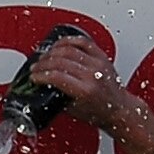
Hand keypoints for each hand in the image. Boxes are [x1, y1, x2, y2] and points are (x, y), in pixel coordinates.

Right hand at [28, 35, 153, 153]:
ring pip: (69, 49)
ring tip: (44, 56)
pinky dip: (69, 40)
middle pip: (60, 61)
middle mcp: (93, 75)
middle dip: (43, 63)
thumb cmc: (100, 112)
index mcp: (85, 90)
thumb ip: (57, 99)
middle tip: (35, 67)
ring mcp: (99, 64)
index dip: (41, 75)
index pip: (57, 77)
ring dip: (52, 52)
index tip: (33, 77)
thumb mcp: (74, 111)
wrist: (120, 109)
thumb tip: (42, 89)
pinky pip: (83, 42)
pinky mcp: (102, 56)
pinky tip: (59, 44)